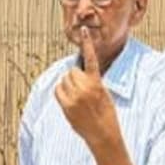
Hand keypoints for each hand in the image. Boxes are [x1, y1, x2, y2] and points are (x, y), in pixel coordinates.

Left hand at [55, 27, 119, 144]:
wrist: (103, 134)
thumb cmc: (106, 114)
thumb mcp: (104, 94)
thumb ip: (92, 82)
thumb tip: (78, 76)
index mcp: (96, 82)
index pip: (91, 59)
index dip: (87, 44)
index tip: (83, 30)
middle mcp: (84, 88)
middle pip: (71, 71)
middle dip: (75, 77)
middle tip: (82, 88)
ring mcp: (74, 97)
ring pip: (64, 80)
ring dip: (68, 84)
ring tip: (77, 96)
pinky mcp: (66, 106)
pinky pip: (58, 90)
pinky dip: (61, 92)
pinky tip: (70, 99)